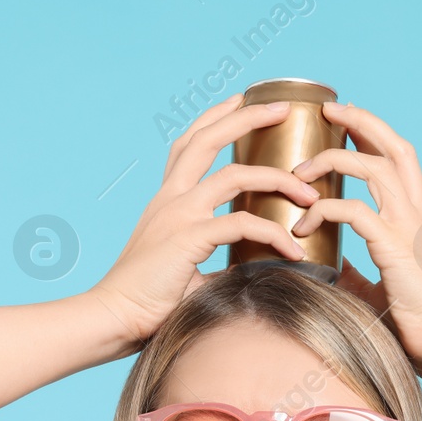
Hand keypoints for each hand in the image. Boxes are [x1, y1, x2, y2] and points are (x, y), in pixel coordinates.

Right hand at [88, 93, 320, 344]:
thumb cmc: (145, 302)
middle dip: (247, 116)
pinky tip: (293, 249)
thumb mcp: (183, 268)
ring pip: (234, 176)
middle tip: (282, 106)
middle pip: (207, 139)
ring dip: (278, 178)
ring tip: (309, 190)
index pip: (189, 145)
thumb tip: (253, 269)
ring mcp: (178, 214)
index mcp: (165, 200)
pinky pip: (241, 224)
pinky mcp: (187, 238)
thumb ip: (215, 260)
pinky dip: (272, 233)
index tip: (243, 102)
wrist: (112, 319)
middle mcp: (170, 198)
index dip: (216, 119)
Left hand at [289, 101, 421, 382]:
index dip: (371, 134)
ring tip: (299, 171)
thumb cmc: (418, 326)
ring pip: (372, 168)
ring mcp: (409, 228)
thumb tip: (330, 263)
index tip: (341, 123)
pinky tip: (302, 225)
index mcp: (416, 219)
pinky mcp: (395, 248)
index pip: (398, 159)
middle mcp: (417, 214)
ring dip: (331, 161)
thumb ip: (356, 270)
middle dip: (359, 121)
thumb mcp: (379, 289)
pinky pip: (353, 212)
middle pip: (394, 147)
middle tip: (326, 111)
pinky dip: (323, 211)